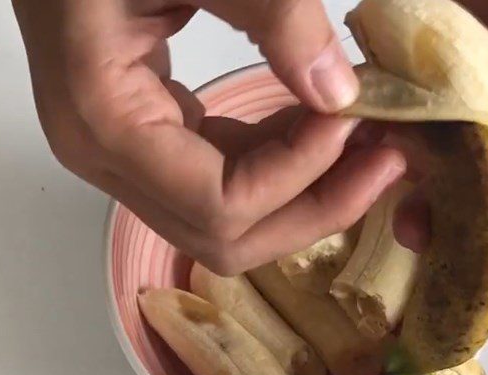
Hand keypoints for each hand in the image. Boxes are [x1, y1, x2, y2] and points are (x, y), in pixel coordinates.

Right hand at [12, 0, 405, 274]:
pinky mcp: (152, 142)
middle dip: (313, 209)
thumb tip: (337, 92)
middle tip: (384, 161)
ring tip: (370, 146)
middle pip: (226, 238)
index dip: (297, 175)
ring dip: (306, 193)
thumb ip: (268, 12)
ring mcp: (127, 158)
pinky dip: (282, 164)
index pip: (217, 203)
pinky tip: (326, 129)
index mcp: (103, 123)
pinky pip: (226, 181)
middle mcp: (109, 161)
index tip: (355, 122)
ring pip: (230, 223)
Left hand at [396, 0, 487, 265]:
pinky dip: (383, 92)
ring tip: (380, 175)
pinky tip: (366, 119)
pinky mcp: (446, 26)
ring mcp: (477, 69)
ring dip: (399, 156)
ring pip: (428, 128)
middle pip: (465, 175)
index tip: (456, 264)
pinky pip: (406, 68)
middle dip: (434, 207)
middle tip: (409, 227)